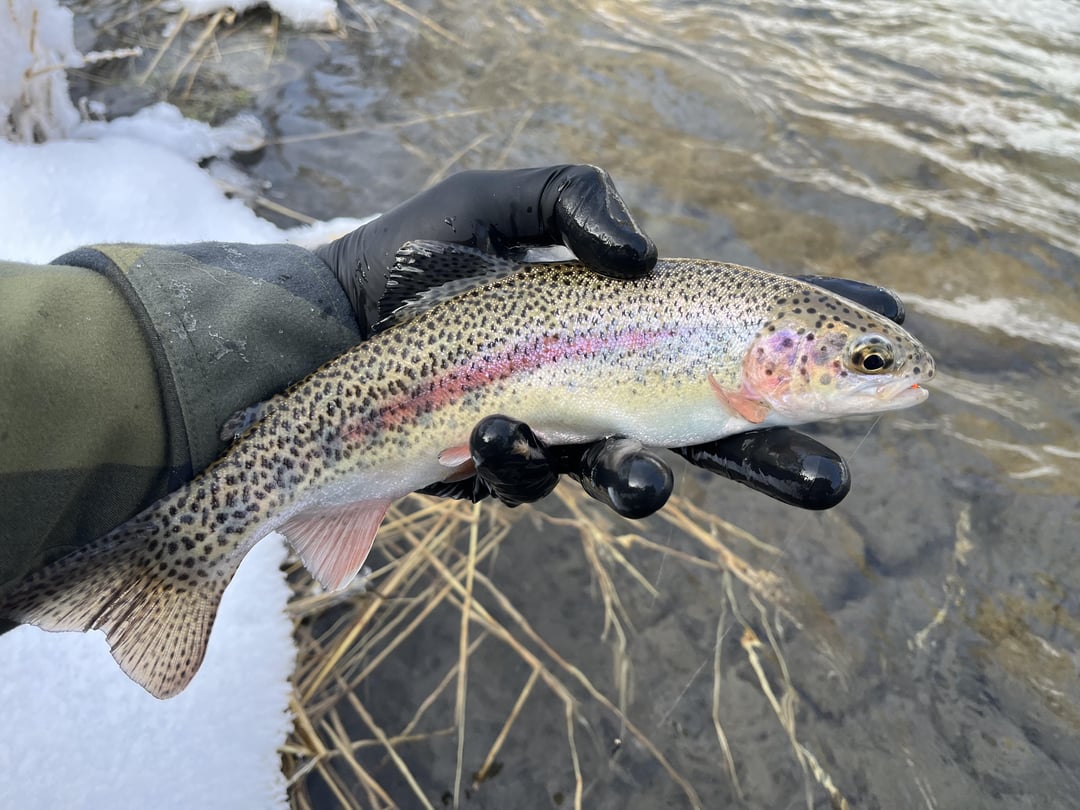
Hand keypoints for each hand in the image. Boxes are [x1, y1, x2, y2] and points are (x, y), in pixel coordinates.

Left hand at [316, 166, 905, 515]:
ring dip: (644, 486)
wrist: (331, 320)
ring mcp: (560, 436)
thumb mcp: (500, 201)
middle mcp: (609, 389)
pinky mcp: (502, 469)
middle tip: (835, 480)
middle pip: (718, 438)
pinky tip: (488, 429)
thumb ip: (576, 202)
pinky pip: (530, 482)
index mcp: (629, 326)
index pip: (738, 336)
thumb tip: (647, 257)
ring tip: (636, 472)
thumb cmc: (417, 257)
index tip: (888, 335)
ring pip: (632, 484)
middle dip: (780, 462)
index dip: (812, 341)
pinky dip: (517, 459)